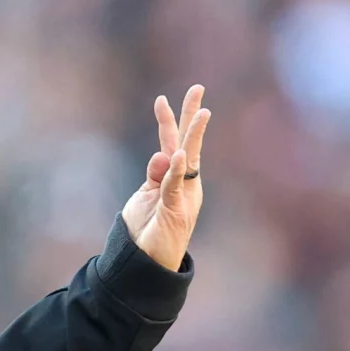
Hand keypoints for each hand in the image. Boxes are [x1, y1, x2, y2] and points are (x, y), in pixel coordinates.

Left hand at [120, 84, 210, 271]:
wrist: (147, 263)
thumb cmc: (147, 230)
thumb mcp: (146, 197)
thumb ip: (155, 175)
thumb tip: (163, 154)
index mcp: (175, 178)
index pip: (173, 143)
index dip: (167, 121)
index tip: (161, 98)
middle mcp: (185, 183)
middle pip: (189, 143)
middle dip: (192, 115)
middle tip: (198, 88)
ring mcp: (183, 195)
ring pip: (190, 159)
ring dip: (195, 135)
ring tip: (203, 112)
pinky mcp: (176, 210)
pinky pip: (176, 186)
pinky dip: (176, 171)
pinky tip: (179, 154)